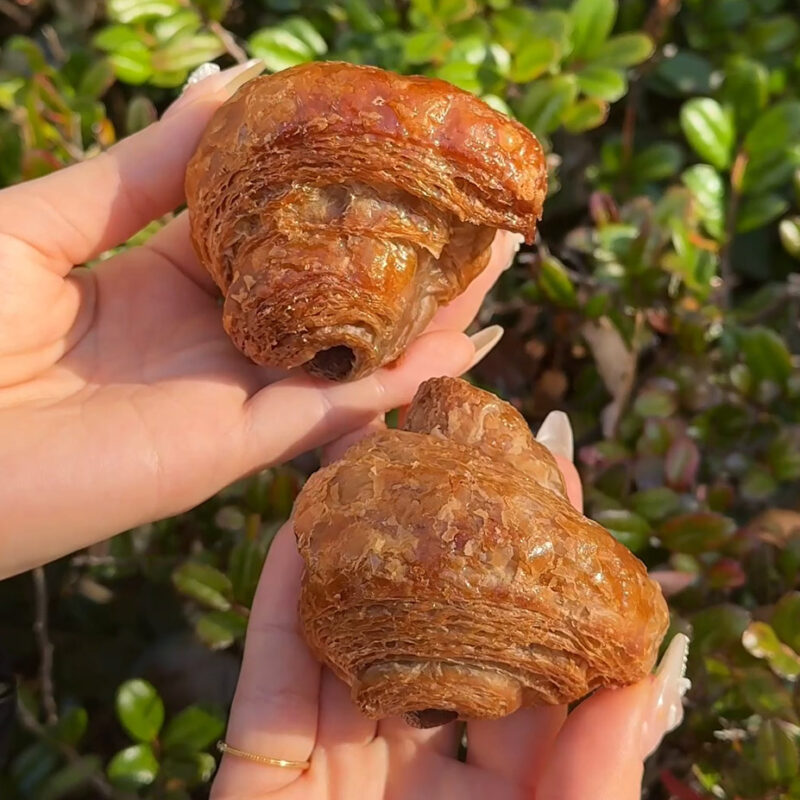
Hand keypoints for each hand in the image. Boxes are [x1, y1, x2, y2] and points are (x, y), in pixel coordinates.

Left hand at [0, 60, 516, 577]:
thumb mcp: (45, 221)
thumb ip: (144, 171)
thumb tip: (231, 83)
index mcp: (161, 279)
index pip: (273, 237)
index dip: (332, 203)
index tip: (389, 166)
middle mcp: (209, 340)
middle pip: (325, 299)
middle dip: (396, 263)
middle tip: (465, 220)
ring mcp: (227, 400)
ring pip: (345, 358)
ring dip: (417, 323)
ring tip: (487, 278)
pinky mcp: (232, 452)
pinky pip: (329, 413)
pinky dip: (392, 383)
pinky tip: (455, 348)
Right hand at [212, 414, 688, 799]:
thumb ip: (599, 781)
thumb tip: (648, 668)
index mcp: (501, 795)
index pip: (528, 664)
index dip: (542, 577)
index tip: (557, 490)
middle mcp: (420, 769)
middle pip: (433, 633)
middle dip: (444, 542)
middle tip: (462, 448)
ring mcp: (336, 769)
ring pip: (347, 639)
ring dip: (355, 553)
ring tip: (372, 463)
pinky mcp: (259, 779)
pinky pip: (269, 679)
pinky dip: (279, 604)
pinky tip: (295, 530)